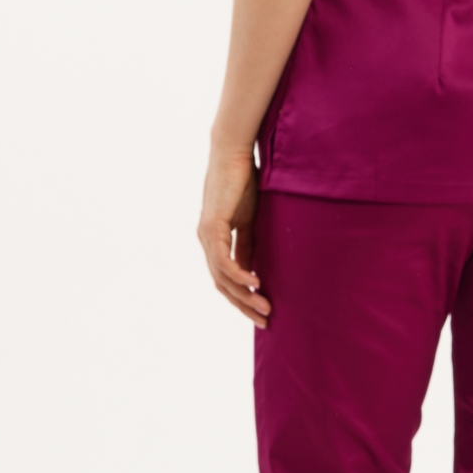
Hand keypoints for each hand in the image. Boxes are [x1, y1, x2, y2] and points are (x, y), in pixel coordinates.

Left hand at [198, 145, 270, 327]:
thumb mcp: (250, 220)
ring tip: (265, 307)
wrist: (233, 153)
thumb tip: (257, 270)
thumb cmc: (243, 181)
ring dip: (244, 296)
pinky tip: (256, 284)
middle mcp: (206, 241)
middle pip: (222, 285)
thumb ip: (250, 245)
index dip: (243, 297)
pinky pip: (224, 260)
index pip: (226, 278)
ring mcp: (206, 235)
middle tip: (265, 320)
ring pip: (222, 278)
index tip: (262, 311)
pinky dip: (239, 275)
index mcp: (215, 240)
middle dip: (244, 305)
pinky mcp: (212, 226)